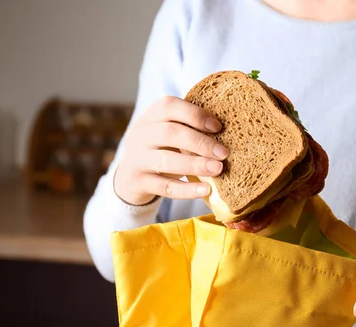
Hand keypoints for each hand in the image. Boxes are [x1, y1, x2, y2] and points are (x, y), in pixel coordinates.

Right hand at [114, 96, 228, 205]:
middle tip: (224, 153)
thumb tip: (227, 133)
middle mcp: (141, 134)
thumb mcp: (168, 133)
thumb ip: (189, 128)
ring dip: (195, 164)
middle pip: (170, 132)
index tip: (218, 127)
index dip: (195, 114)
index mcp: (151, 117)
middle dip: (200, 142)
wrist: (128, 177)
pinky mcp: (139, 182)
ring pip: (166, 160)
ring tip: (218, 169)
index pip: (169, 106)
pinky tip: (206, 190)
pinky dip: (187, 190)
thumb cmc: (159, 149)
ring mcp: (137, 159)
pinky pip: (165, 187)